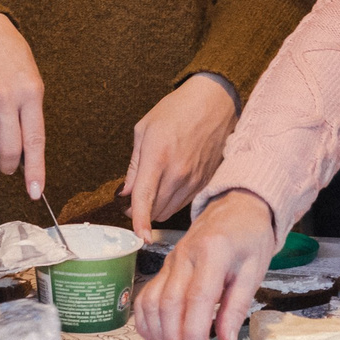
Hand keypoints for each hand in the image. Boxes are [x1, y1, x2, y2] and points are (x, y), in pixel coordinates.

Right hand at [0, 13, 47, 198]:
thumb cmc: (9, 53)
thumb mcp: (31, 76)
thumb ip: (30, 110)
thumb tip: (26, 147)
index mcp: (29, 92)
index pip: (34, 140)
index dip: (35, 170)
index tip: (35, 192)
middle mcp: (5, 98)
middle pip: (8, 149)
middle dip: (10, 164)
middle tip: (9, 166)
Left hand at [126, 75, 237, 240]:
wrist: (214, 102)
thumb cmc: (177, 110)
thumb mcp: (144, 130)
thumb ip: (134, 166)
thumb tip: (125, 192)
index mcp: (158, 157)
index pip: (144, 198)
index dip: (139, 221)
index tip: (138, 237)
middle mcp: (178, 173)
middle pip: (156, 210)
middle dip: (141, 211)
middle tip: (133, 200)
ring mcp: (194, 179)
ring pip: (170, 210)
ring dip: (157, 208)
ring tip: (152, 190)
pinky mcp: (205, 182)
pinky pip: (184, 203)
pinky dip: (172, 202)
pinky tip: (170, 185)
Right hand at [132, 190, 274, 339]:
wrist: (235, 208)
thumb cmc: (249, 238)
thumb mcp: (255, 270)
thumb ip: (238, 306)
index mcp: (213, 252)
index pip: (197, 297)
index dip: (192, 329)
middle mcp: (185, 256)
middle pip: (169, 302)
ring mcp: (170, 262)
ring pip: (152, 301)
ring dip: (158, 334)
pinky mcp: (164, 268)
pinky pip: (146, 296)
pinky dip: (146, 320)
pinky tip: (157, 338)